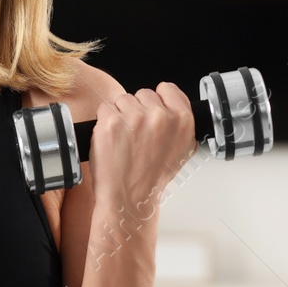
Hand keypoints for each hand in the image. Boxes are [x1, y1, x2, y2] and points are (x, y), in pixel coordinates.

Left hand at [88, 83, 196, 215]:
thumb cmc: (152, 177)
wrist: (129, 197)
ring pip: (123, 99)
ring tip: (124, 138)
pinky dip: (105, 121)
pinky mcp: (111, 122)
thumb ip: (180, 123)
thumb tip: (173, 104)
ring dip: (120, 115)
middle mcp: (160, 116)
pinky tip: (112, 139)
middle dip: (138, 110)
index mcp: (182, 120)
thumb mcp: (182, 150)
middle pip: (143, 94)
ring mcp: (135, 118)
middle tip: (137, 134)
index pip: (167, 89)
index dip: (158, 100)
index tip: (152, 113)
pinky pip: (105, 108)